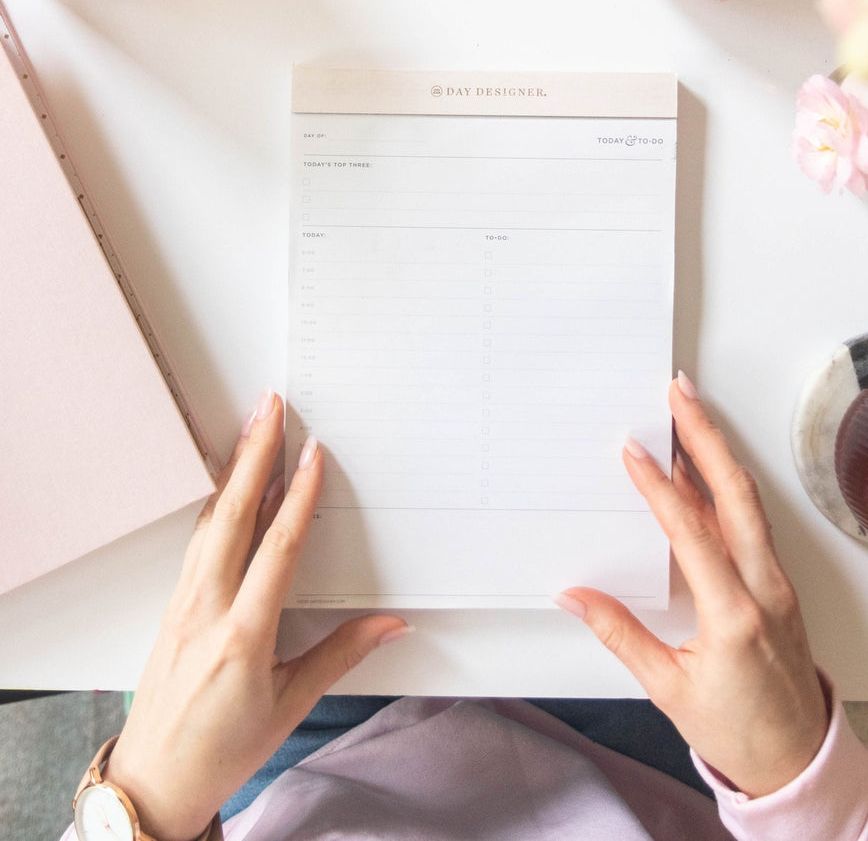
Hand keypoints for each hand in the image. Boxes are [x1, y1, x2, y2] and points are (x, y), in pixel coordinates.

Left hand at [105, 390, 408, 840]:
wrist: (155, 780)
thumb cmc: (220, 750)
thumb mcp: (290, 706)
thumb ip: (340, 655)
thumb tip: (389, 625)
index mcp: (240, 636)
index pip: (276, 549)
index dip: (297, 497)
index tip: (312, 456)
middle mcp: (204, 609)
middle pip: (231, 516)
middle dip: (253, 456)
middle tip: (269, 410)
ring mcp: (182, 604)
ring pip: (208, 523)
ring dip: (231, 473)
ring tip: (249, 434)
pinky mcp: (173, 606)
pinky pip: (195, 542)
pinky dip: (213, 505)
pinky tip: (223, 490)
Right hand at [556, 372, 828, 797]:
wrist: (794, 757)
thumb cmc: (737, 729)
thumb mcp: (668, 688)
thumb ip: (620, 634)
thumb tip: (575, 596)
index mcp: (734, 616)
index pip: (692, 533)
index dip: (659, 487)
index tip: (635, 451)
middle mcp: (764, 588)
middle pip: (737, 494)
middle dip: (706, 436)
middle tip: (681, 394)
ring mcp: (776, 583)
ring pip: (749, 501)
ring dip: (719, 453)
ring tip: (691, 415)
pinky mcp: (776, 583)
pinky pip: (752, 521)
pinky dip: (727, 485)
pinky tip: (706, 470)